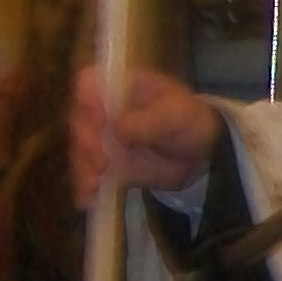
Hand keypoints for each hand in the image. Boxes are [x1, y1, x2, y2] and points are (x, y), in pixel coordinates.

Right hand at [71, 66, 224, 203]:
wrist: (202, 153)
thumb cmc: (189, 120)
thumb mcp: (175, 115)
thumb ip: (147, 121)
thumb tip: (116, 128)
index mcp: (121, 87)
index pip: (88, 82)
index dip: (86, 98)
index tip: (97, 119)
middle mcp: (104, 110)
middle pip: (80, 120)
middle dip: (86, 141)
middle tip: (102, 161)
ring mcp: (102, 138)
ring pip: (81, 150)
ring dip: (83, 167)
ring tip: (94, 183)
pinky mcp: (107, 165)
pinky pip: (90, 174)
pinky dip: (86, 186)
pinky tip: (89, 198)